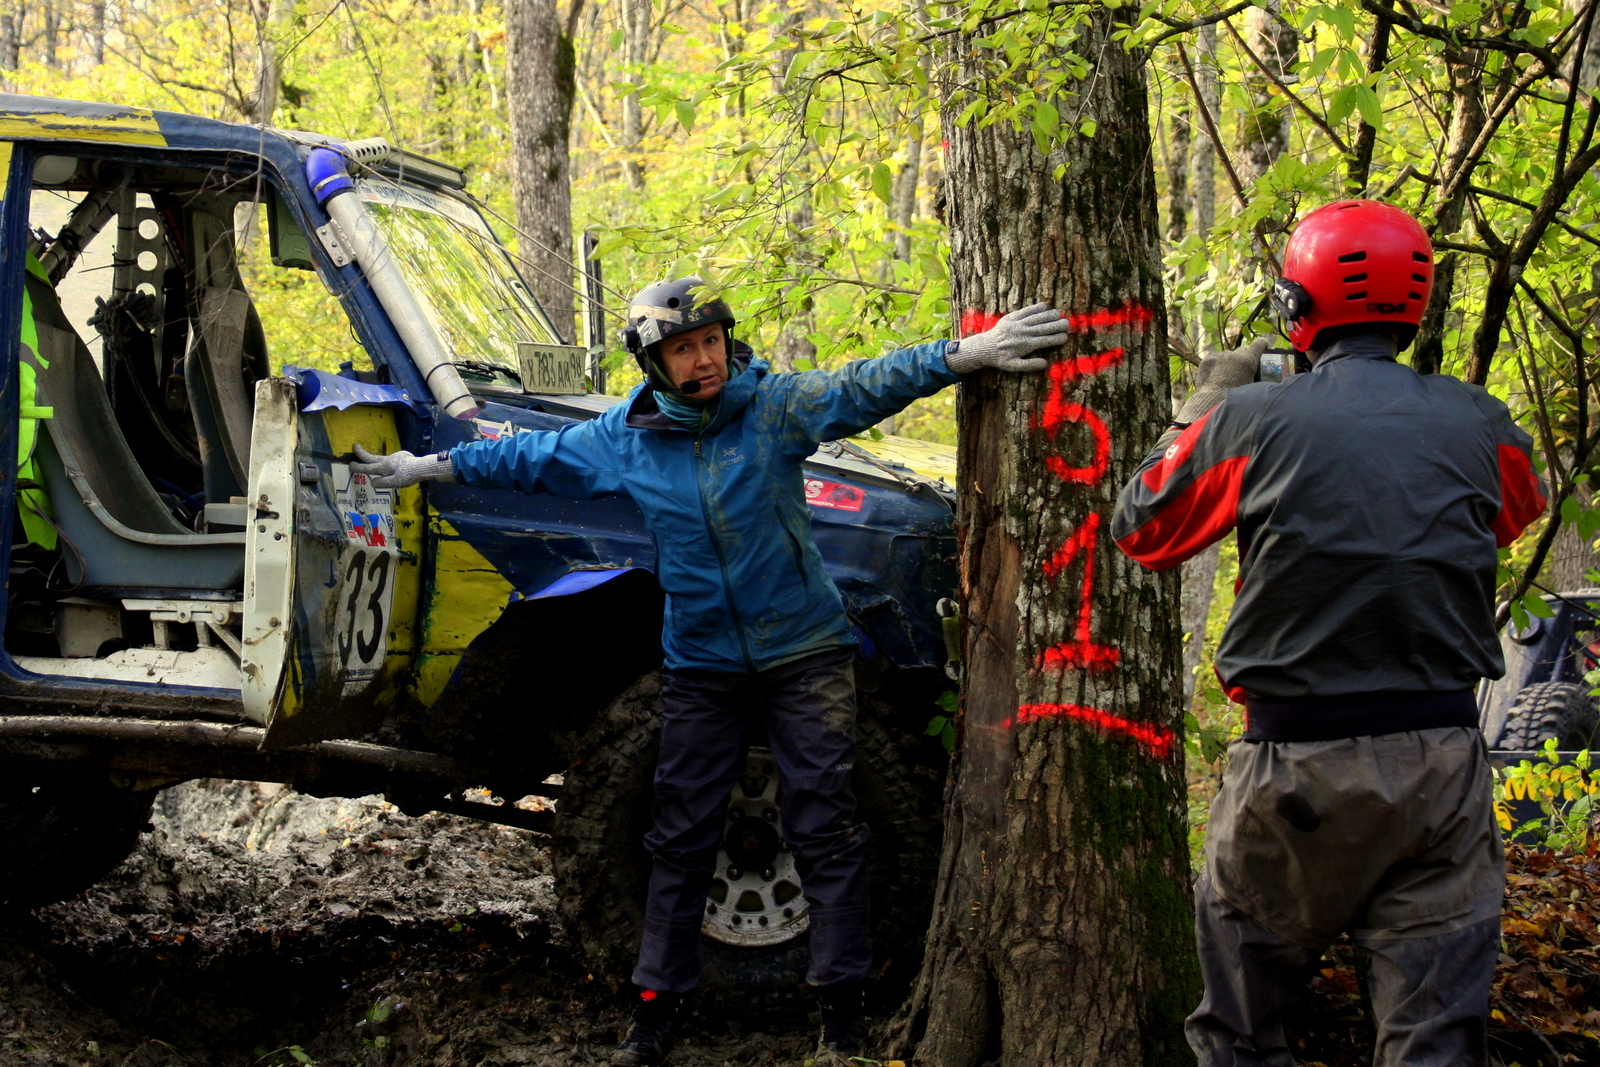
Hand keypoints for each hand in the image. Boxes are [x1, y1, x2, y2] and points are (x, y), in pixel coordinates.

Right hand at [351, 443, 453, 488]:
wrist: (423, 467)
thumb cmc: (409, 476)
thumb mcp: (395, 483)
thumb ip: (383, 483)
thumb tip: (372, 482)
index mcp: (384, 467)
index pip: (368, 468)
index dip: (358, 467)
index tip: (350, 464)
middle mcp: (387, 460)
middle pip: (372, 457)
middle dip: (362, 453)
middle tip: (355, 446)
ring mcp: (395, 457)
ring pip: (381, 458)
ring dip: (374, 458)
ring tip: (368, 458)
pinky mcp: (402, 456)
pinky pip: (391, 460)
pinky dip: (387, 462)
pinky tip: (394, 468)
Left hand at [945, 302, 1073, 373]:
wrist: (985, 347)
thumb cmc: (1000, 359)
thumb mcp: (1014, 366)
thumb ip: (1029, 365)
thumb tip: (1045, 363)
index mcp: (1025, 345)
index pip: (1044, 341)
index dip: (1056, 339)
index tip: (1065, 337)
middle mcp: (1022, 333)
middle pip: (1043, 328)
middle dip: (1056, 325)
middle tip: (1068, 323)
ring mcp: (1017, 324)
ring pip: (1036, 318)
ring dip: (1048, 315)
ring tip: (1059, 314)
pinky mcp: (1011, 317)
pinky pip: (1025, 311)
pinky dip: (1035, 308)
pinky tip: (1044, 305)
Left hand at [1173, 337, 1270, 424]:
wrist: (1213, 401)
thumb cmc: (1237, 399)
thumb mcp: (1252, 387)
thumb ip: (1256, 377)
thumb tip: (1260, 375)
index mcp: (1249, 360)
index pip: (1259, 344)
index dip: (1262, 344)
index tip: (1263, 345)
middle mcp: (1235, 355)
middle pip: (1242, 350)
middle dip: (1242, 357)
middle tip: (1240, 368)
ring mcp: (1220, 356)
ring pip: (1227, 355)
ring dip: (1228, 362)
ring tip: (1224, 376)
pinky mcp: (1208, 360)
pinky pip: (1214, 358)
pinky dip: (1215, 364)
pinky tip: (1213, 376)